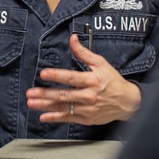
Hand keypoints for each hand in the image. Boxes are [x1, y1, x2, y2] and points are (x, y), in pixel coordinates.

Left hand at [25, 34, 141, 124]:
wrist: (128, 102)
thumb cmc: (113, 81)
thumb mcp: (101, 63)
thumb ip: (84, 53)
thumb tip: (72, 39)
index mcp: (92, 80)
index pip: (71, 78)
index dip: (57, 76)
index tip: (43, 74)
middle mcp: (89, 96)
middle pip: (64, 95)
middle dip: (45, 94)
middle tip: (31, 93)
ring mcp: (87, 109)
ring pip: (64, 108)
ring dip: (46, 106)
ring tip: (32, 103)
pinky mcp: (87, 119)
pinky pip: (69, 119)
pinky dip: (55, 118)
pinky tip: (43, 117)